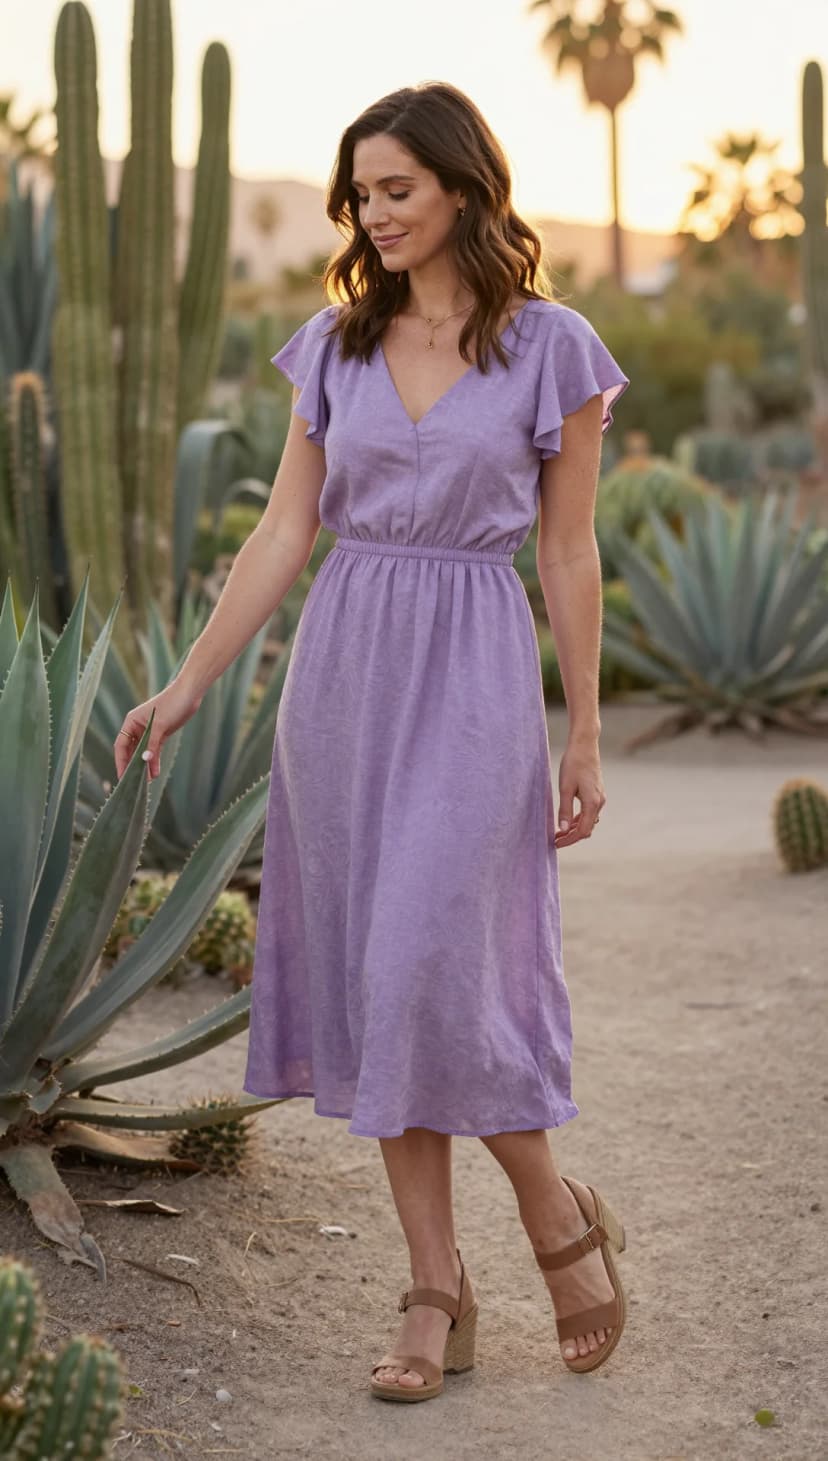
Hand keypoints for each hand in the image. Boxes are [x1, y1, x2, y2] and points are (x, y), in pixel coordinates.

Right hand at [114, 679, 201, 780]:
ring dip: (144, 765)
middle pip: (130, 751)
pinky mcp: (160, 734)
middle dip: (132, 766)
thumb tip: (145, 762)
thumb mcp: (160, 725)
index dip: (120, 761)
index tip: (122, 776)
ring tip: (146, 780)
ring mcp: (148, 731)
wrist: (189, 694)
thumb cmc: (172, 704)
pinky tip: (155, 772)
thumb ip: (152, 744)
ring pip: (142, 752)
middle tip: (133, 782)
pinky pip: (154, 751)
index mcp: (131, 722)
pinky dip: (154, 761)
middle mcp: (137, 727)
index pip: (121, 745)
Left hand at [554, 734, 605, 848]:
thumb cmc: (573, 764)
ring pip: (588, 821)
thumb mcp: (565, 788)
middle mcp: (599, 802)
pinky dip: (578, 819)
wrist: (585, 745)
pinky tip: (567, 821)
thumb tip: (562, 830)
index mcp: (592, 803)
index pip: (582, 831)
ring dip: (574, 829)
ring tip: (558, 832)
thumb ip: (564, 810)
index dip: (569, 840)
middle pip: (586, 828)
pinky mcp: (597, 793)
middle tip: (554, 840)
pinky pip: (589, 813)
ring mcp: (600, 798)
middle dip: (571, 837)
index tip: (555, 844)